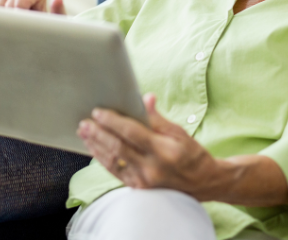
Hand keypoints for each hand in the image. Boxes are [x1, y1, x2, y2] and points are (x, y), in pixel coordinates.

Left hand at [77, 93, 222, 200]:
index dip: (112, 122)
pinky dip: (103, 159)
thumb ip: (157, 118)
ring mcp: (144, 181)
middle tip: (84, 122)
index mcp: (164, 151)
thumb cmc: (192, 154)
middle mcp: (152, 168)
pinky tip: (94, 148)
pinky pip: (116, 172)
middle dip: (98, 134)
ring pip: (113, 161)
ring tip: (83, 133)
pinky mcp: (139, 188)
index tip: (98, 112)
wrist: (204, 183)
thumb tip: (144, 98)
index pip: (132, 133)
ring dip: (96, 146)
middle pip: (118, 148)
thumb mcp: (180, 132)